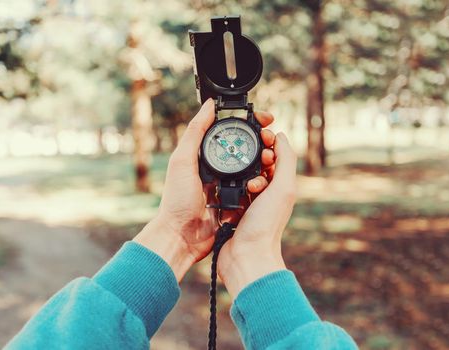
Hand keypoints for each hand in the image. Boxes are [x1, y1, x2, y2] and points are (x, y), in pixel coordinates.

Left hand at [134, 99, 276, 281]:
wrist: (181, 236)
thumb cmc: (176, 199)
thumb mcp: (182, 160)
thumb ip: (195, 132)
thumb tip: (209, 105)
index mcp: (204, 156)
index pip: (230, 133)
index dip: (248, 125)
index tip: (265, 119)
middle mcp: (217, 170)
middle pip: (245, 151)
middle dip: (262, 145)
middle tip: (272, 141)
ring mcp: (227, 187)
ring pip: (252, 171)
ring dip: (263, 166)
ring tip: (270, 161)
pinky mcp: (234, 204)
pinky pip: (252, 192)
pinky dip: (260, 187)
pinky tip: (266, 183)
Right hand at [217, 132, 296, 297]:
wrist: (246, 255)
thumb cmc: (266, 224)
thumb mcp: (283, 187)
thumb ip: (285, 159)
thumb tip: (281, 136)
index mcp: (281, 187)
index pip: (275, 156)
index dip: (268, 144)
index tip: (260, 137)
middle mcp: (266, 194)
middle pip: (256, 164)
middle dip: (254, 158)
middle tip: (253, 161)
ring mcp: (248, 202)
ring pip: (241, 176)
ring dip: (241, 174)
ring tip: (246, 185)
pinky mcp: (232, 210)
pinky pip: (228, 191)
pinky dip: (228, 189)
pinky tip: (228, 193)